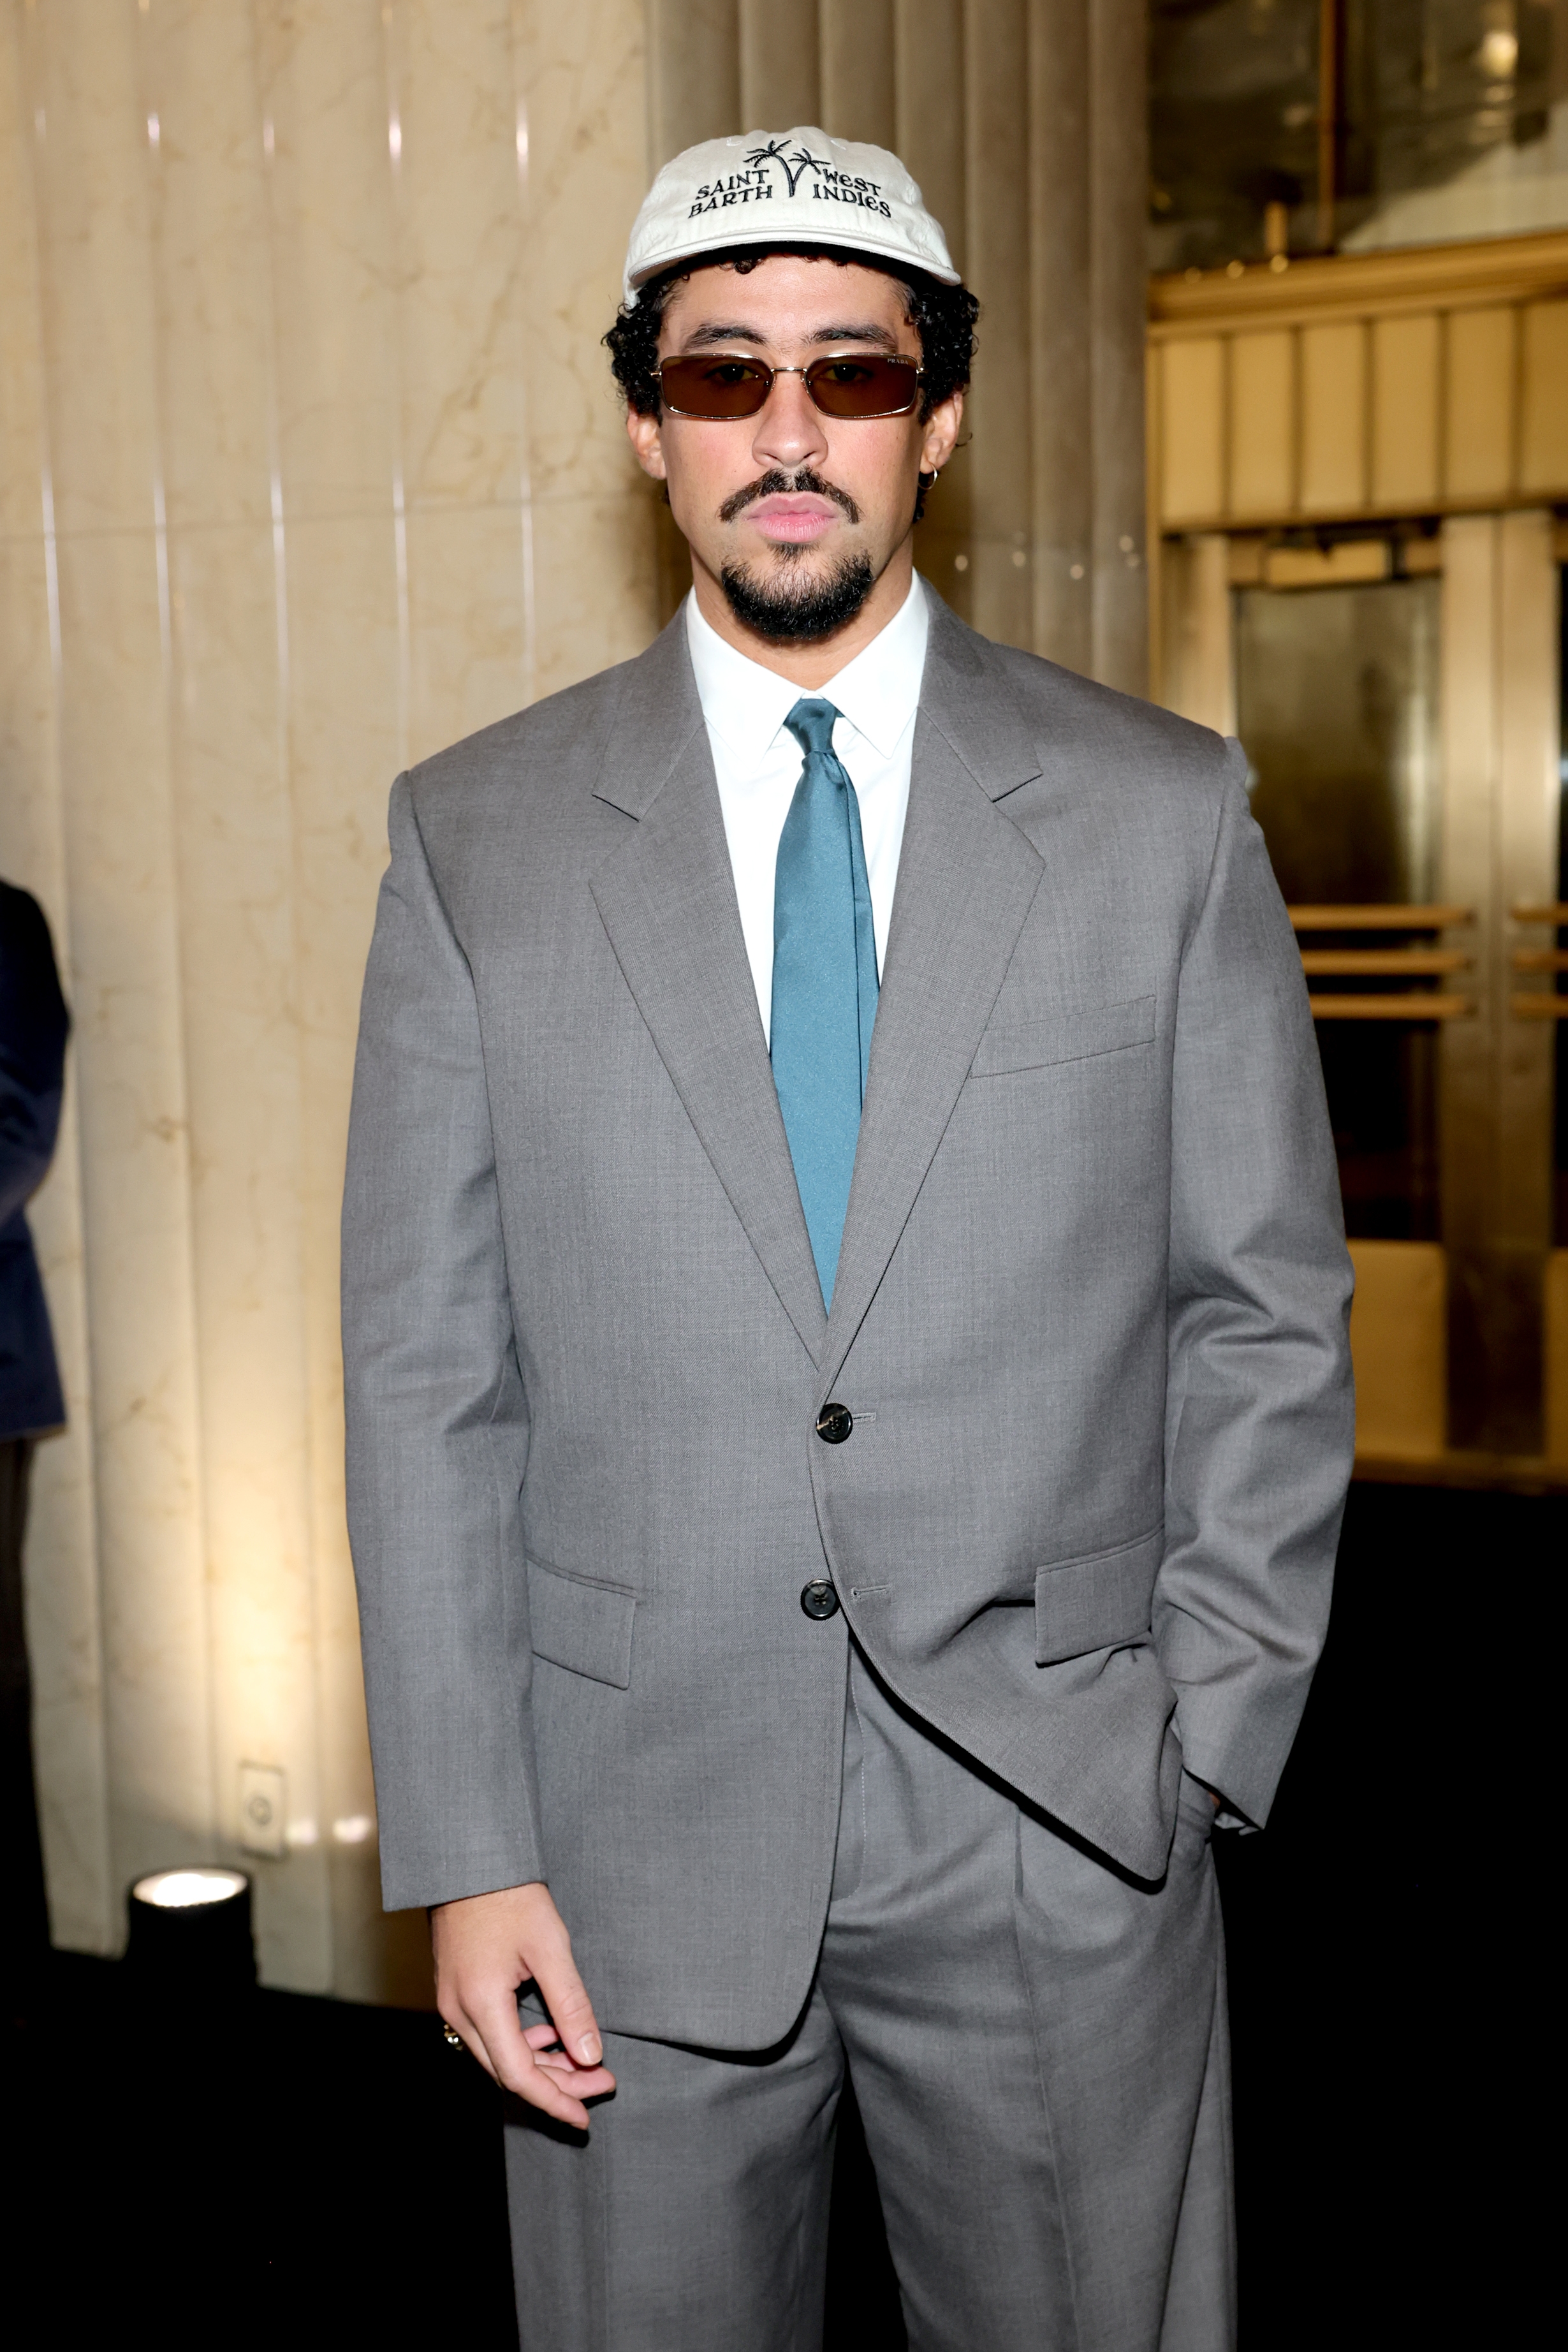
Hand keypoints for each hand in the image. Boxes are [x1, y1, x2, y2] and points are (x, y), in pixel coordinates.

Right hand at [431, 1882, 615, 2128]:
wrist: (470, 1858)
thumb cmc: (510, 1895)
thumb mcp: (550, 1947)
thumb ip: (571, 2005)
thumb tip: (592, 2056)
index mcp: (480, 2004)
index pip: (518, 2076)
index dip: (554, 2101)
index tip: (585, 2116)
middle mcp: (459, 2011)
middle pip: (508, 2072)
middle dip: (556, 2085)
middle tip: (602, 2084)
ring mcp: (453, 2001)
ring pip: (498, 2055)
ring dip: (541, 2065)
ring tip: (586, 2063)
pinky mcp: (457, 1990)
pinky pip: (489, 2034)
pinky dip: (522, 2043)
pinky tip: (551, 2035)